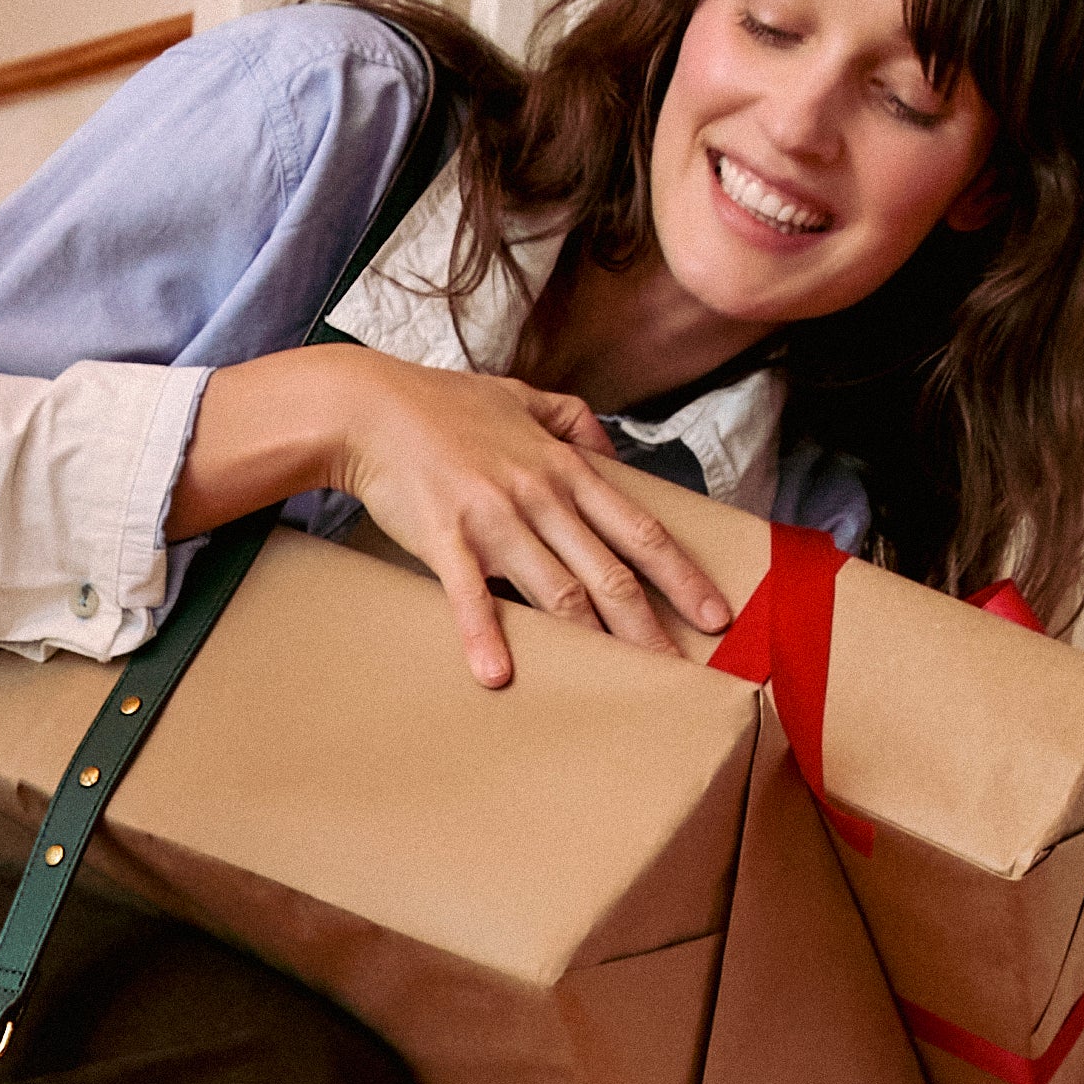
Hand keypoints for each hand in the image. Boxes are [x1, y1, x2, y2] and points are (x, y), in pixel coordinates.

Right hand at [168, 345, 733, 692]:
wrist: (370, 405)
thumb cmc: (442, 404)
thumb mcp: (519, 396)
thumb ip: (571, 419)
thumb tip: (610, 449)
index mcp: (563, 468)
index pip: (638, 529)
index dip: (680, 575)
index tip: (713, 614)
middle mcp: (541, 496)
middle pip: (610, 572)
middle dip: (652, 626)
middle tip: (685, 671)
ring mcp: (495, 518)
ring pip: (558, 588)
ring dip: (594, 640)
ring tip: (622, 687)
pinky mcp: (446, 537)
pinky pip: (470, 594)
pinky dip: (485, 634)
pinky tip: (497, 675)